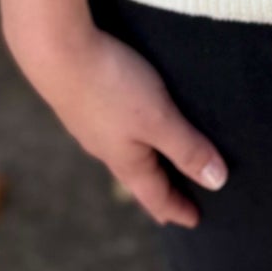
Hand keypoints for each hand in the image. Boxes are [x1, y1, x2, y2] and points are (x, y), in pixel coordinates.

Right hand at [7, 16, 228, 228]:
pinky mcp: (83, 100)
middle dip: (159, 190)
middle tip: (173, 203)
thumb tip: (217, 182)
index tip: (194, 221)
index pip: (156, 195)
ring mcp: (90, 125)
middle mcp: (106, 148)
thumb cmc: (111, 84)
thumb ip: (187, 148)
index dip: (177, 208)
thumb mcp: (158, 119)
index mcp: (126, 160)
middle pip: (138, 178)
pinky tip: (128, 124)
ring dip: (144, 164)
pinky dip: (129, 138)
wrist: (54, 49)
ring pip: (123, 154)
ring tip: (156, 164)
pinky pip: (113, 130)